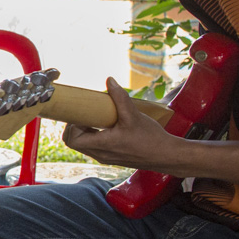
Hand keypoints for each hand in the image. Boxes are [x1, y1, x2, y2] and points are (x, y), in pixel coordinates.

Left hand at [62, 78, 182, 170]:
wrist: (167, 156)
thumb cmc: (151, 139)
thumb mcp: (134, 115)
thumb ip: (120, 97)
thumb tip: (109, 81)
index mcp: (103, 146)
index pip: (71, 140)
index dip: (71, 126)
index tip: (81, 113)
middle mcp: (100, 155)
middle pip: (74, 142)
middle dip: (75, 127)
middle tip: (86, 113)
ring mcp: (105, 158)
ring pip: (83, 146)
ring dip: (84, 131)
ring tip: (96, 117)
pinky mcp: (112, 158)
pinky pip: (94, 148)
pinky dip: (93, 136)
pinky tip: (105, 125)